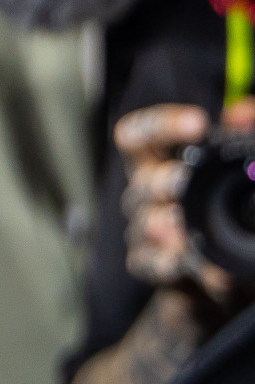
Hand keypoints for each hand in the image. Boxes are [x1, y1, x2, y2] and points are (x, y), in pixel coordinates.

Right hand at [117, 100, 254, 301]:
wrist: (219, 269)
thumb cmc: (224, 208)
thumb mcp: (238, 168)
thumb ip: (244, 135)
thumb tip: (240, 113)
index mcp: (160, 160)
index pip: (140, 135)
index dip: (161, 125)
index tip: (198, 123)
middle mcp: (145, 191)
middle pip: (143, 180)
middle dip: (163, 182)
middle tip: (182, 184)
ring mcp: (143, 227)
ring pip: (145, 222)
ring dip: (163, 226)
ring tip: (181, 232)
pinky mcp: (146, 262)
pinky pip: (149, 262)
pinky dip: (170, 264)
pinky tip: (188, 265)